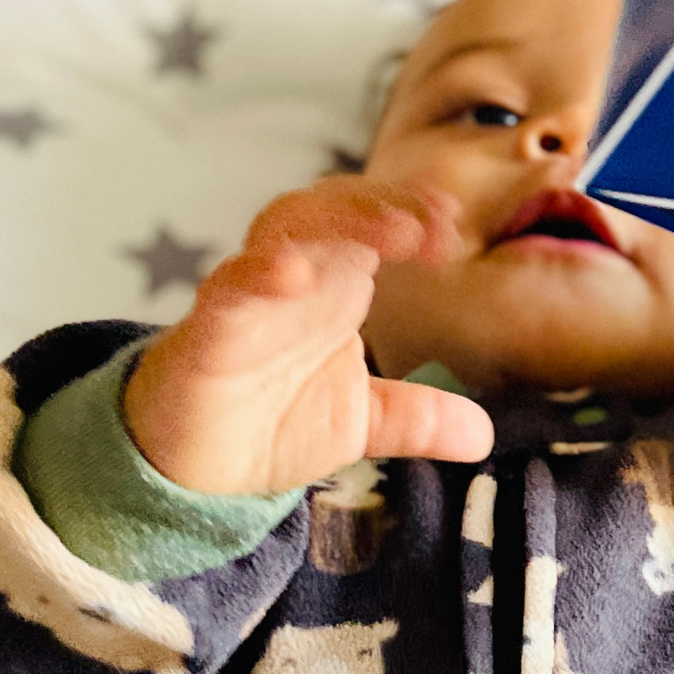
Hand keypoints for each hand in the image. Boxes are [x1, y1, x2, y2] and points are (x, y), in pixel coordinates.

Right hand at [122, 178, 493, 492]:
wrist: (192, 470)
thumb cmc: (270, 421)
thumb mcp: (360, 424)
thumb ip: (419, 420)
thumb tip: (481, 432)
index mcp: (333, 285)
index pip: (372, 221)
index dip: (412, 213)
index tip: (455, 232)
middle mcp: (291, 280)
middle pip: (332, 208)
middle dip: (382, 203)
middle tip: (433, 221)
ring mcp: (246, 301)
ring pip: (282, 231)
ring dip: (335, 221)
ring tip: (390, 231)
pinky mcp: (205, 335)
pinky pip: (226, 290)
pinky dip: (256, 275)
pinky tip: (292, 274)